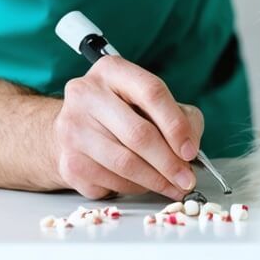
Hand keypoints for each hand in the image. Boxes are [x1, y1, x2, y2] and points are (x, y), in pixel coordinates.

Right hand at [54, 56, 204, 198]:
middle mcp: (86, 95)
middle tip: (186, 179)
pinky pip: (112, 183)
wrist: (71, 130)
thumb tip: (190, 148)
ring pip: (126, 164)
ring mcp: (73, 130)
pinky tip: (143, 184)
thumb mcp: (150, 101)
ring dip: (156, 181)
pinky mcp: (69, 163)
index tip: (190, 150)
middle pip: (138, 133)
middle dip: (169, 162)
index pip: (151, 92)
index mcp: (111, 71)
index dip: (176, 124)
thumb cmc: (119, 113)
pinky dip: (135, 188)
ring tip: (172, 186)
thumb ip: (180, 116)